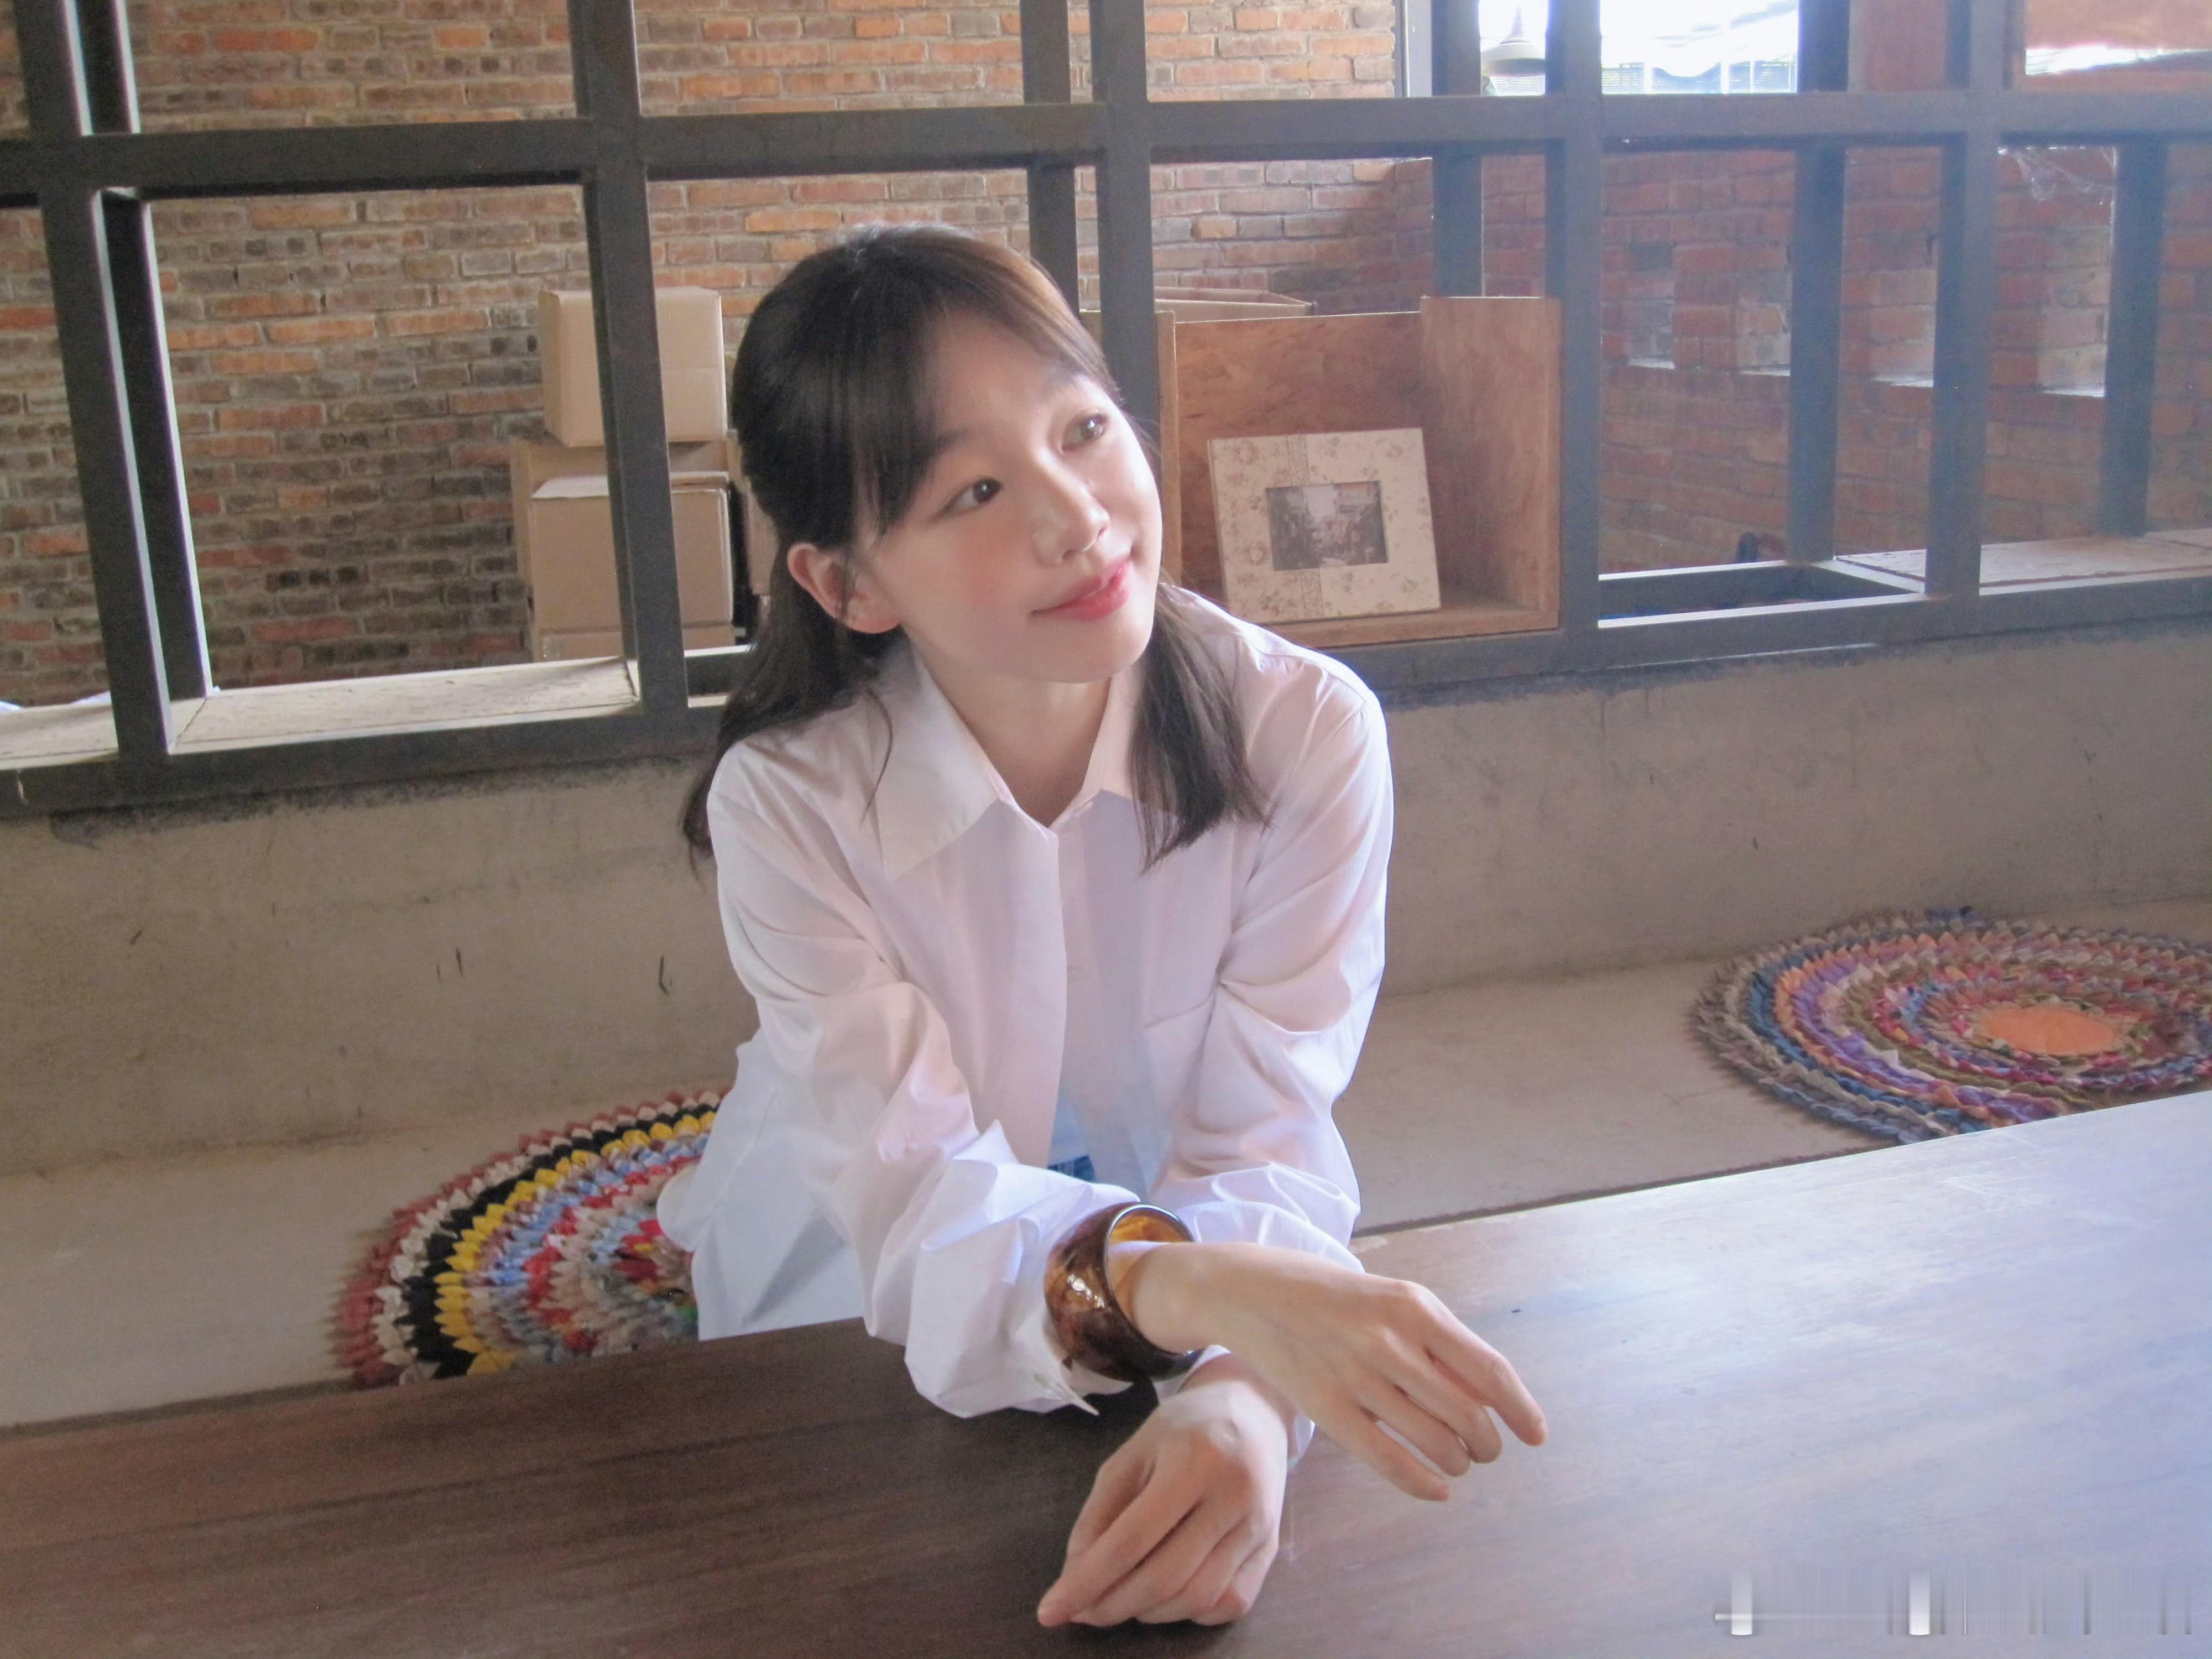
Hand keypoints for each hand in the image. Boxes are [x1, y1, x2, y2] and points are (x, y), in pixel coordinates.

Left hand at [1035, 1357, 1291, 1627]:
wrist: (1253, 1413)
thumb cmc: (1183, 1430)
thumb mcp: (1132, 1453)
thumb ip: (1101, 1511)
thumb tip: (1076, 1573)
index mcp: (1192, 1462)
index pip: (1131, 1539)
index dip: (1087, 1581)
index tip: (1051, 1611)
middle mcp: (1233, 1497)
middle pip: (1165, 1577)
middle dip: (1113, 1605)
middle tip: (1082, 1613)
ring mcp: (1259, 1526)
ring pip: (1198, 1598)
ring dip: (1148, 1613)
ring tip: (1119, 1601)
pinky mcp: (1272, 1548)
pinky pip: (1230, 1603)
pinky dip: (1190, 1613)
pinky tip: (1166, 1599)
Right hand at [1113, 1241, 1547, 1502]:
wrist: (1250, 1290)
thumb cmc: (1334, 1296)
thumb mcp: (1393, 1298)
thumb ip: (1441, 1342)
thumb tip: (1492, 1397)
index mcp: (1414, 1306)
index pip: (1490, 1371)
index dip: (1522, 1409)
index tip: (1536, 1434)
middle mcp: (1389, 1341)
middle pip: (1469, 1415)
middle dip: (1488, 1443)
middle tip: (1484, 1448)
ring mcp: (1355, 1376)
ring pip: (1435, 1442)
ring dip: (1458, 1461)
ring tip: (1455, 1459)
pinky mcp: (1325, 1408)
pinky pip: (1389, 1461)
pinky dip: (1423, 1483)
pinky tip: (1435, 1487)